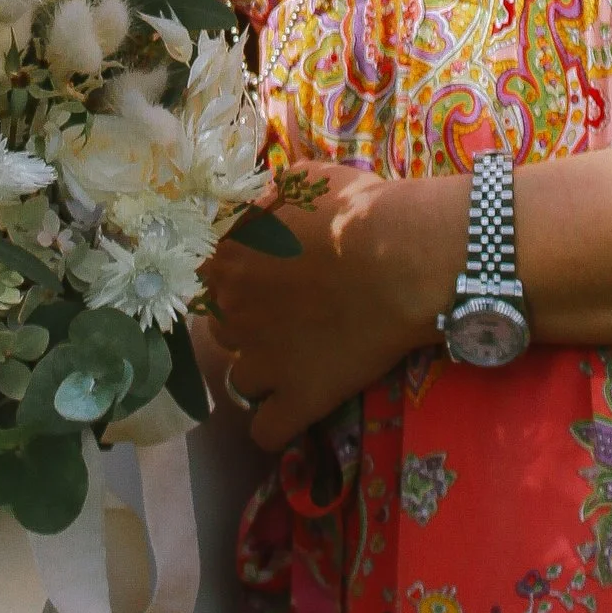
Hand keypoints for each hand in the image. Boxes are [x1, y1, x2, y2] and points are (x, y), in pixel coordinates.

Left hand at [201, 161, 470, 452]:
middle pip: (222, 329)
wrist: (404, 260)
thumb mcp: (302, 181)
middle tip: (289, 315)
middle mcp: (234, 313)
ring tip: (298, 359)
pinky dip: (276, 424)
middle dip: (248, 324)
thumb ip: (266, 200)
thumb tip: (255, 209)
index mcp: (228, 259)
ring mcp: (263, 361)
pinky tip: (295, 408)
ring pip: (240, 380)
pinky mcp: (299, 399)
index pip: (207, 279)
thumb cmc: (358, 211)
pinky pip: (266, 431)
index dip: (235, 279)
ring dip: (261, 372)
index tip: (264, 277)